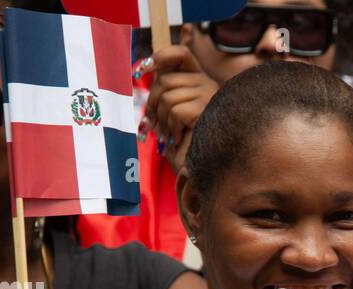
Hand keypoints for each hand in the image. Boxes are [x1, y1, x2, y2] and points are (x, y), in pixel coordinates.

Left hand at [141, 45, 218, 173]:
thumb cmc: (184, 144)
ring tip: (168, 135)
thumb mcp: (170, 111)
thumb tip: (143, 71)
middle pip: (166, 79)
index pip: (181, 54)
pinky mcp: (209, 111)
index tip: (143, 69)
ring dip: (162, 120)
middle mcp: (208, 84)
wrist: (199, 171)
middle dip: (153, 103)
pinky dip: (171, 128)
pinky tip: (178, 139)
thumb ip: (163, 91)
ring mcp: (210, 96)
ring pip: (168, 96)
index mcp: (199, 81)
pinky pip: (176, 111)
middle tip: (153, 125)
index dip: (161, 57)